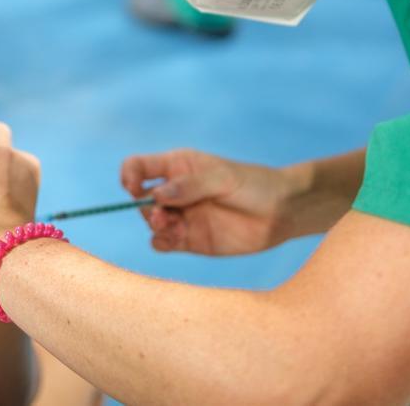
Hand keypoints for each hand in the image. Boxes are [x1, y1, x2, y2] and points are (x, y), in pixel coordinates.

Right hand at [120, 149, 320, 254]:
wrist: (281, 212)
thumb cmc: (253, 185)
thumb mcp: (222, 178)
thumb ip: (189, 186)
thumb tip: (155, 195)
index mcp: (178, 166)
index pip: (139, 167)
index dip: (129, 176)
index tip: (132, 187)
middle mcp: (174, 191)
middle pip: (140, 199)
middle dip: (144, 208)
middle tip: (163, 216)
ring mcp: (181, 216)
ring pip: (150, 222)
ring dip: (153, 225)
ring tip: (172, 228)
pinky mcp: (189, 239)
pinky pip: (162, 243)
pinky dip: (161, 242)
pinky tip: (175, 239)